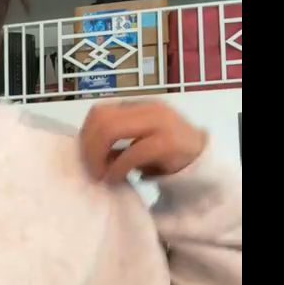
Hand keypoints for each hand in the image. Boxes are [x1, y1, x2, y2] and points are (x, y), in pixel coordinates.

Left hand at [80, 101, 206, 184]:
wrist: (201, 164)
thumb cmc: (163, 155)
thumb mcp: (135, 143)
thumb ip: (113, 141)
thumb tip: (83, 150)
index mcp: (137, 105)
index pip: (98, 112)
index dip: (86, 135)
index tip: (84, 157)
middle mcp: (147, 108)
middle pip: (101, 119)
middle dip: (88, 147)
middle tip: (90, 170)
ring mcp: (159, 122)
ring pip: (110, 129)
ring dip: (98, 156)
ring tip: (100, 175)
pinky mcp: (168, 142)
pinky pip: (132, 152)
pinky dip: (118, 168)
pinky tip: (115, 179)